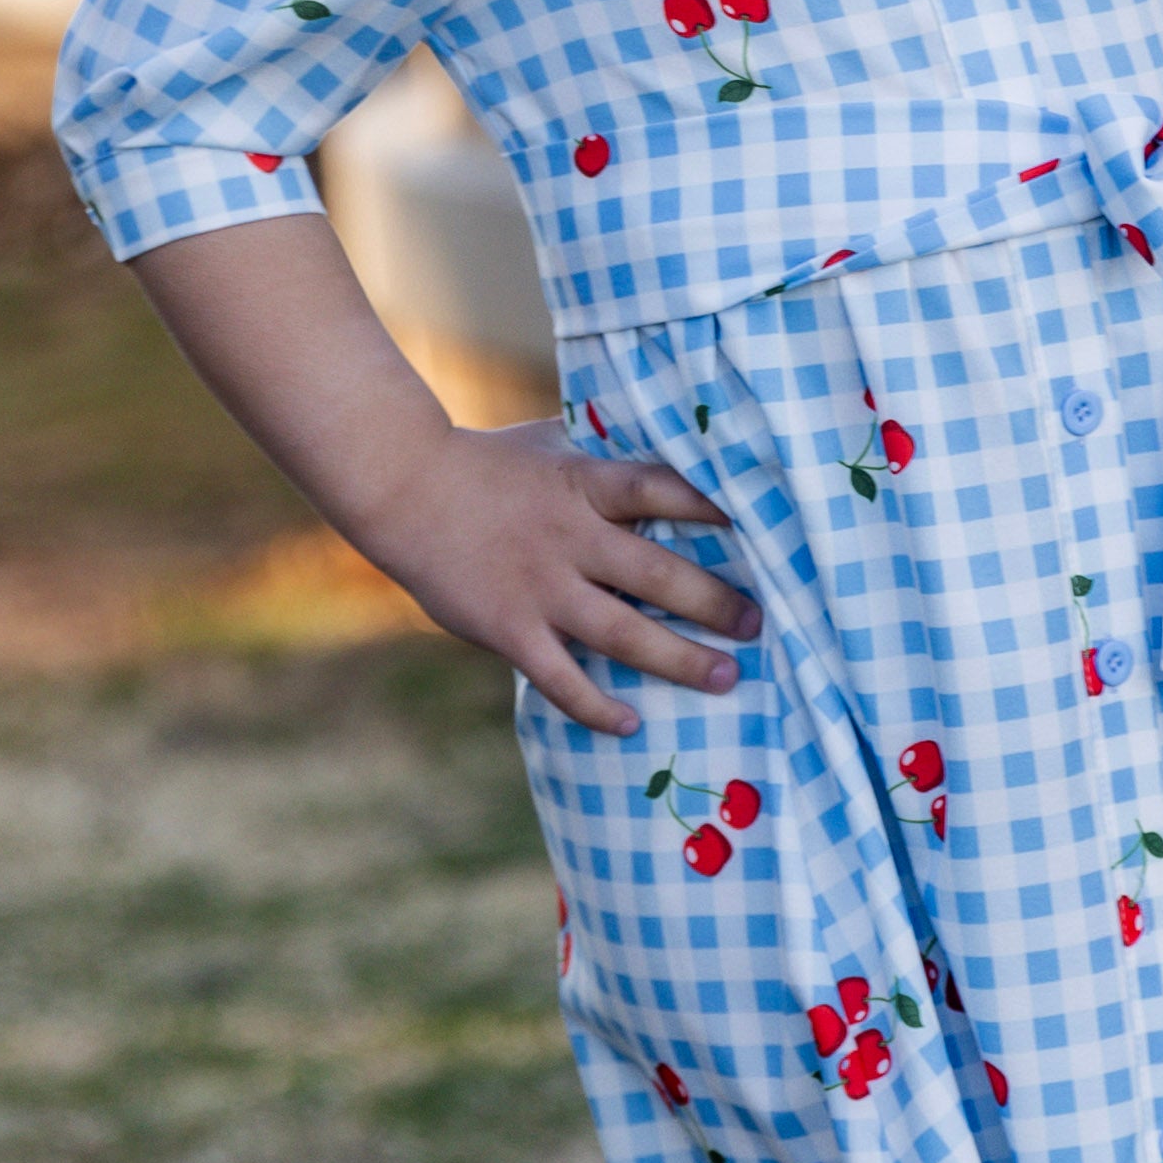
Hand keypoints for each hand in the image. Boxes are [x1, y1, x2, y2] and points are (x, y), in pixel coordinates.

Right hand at [385, 423, 761, 734]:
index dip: (712, 507)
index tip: (761, 526)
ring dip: (678, 659)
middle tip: (757, 624)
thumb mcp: (551, 442)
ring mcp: (539, 586)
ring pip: (621, 632)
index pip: (661, 490)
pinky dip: (595, 705)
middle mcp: (569, 537)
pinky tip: (630, 723)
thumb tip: (664, 440)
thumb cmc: (485, 462)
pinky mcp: (508, 628)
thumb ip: (603, 453)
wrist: (401, 488)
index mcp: (584, 483)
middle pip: (656, 573)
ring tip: (725, 678)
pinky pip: (560, 678)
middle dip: (714, 602)